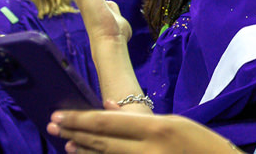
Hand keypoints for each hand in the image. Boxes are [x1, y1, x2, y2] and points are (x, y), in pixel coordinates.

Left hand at [46, 108, 242, 153]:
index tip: (60, 114)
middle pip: (101, 141)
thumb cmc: (202, 145)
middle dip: (74, 132)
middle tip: (53, 125)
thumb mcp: (177, 123)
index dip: (81, 119)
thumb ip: (142, 118)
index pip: (109, 122)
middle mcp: (147, 150)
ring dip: (82, 150)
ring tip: (65, 143)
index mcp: (157, 128)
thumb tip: (110, 107)